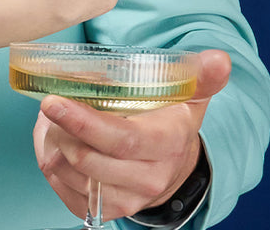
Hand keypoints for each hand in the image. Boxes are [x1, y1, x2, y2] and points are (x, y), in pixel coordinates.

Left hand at [33, 49, 230, 219]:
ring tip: (58, 122)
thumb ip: (200, 75)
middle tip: (53, 104)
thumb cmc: (169, 121)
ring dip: (52, 142)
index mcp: (166, 145)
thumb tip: (219, 58)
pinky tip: (59, 144)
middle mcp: (147, 178)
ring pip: (67, 172)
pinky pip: (61, 187)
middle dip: (59, 128)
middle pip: (86, 158)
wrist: (171, 167)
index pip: (121, 140)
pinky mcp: (102, 210)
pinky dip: (50, 162)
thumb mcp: (188, 95)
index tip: (53, 102)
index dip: (84, 123)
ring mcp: (125, 198)